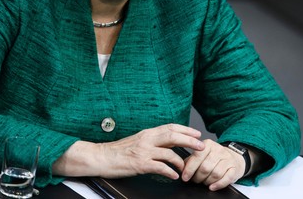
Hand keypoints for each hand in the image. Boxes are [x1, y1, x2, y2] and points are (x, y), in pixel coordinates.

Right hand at [53, 124, 204, 179]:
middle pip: (173, 136)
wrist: (101, 157)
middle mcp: (147, 139)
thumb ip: (152, 140)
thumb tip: (168, 142)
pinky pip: (160, 167)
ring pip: (169, 152)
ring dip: (181, 160)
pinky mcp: (140, 164)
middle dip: (189, 141)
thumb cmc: (119, 151)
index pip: (170, 127)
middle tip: (201, 146)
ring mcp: (144, 151)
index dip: (186, 129)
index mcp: (147, 133)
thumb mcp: (138, 140)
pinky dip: (170, 171)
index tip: (196, 134)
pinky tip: (174, 175)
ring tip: (186, 167)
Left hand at [181, 139, 244, 190]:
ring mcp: (228, 159)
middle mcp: (218, 150)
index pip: (197, 156)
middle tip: (195, 180)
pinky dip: (218, 184)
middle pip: (205, 167)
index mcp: (208, 144)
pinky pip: (227, 178)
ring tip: (204, 182)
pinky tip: (212, 186)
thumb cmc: (214, 157)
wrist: (234, 157)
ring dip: (207, 181)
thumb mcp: (202, 154)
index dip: (190, 168)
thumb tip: (181, 168)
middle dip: (198, 177)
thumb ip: (191, 160)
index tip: (185, 177)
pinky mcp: (235, 168)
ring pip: (215, 173)